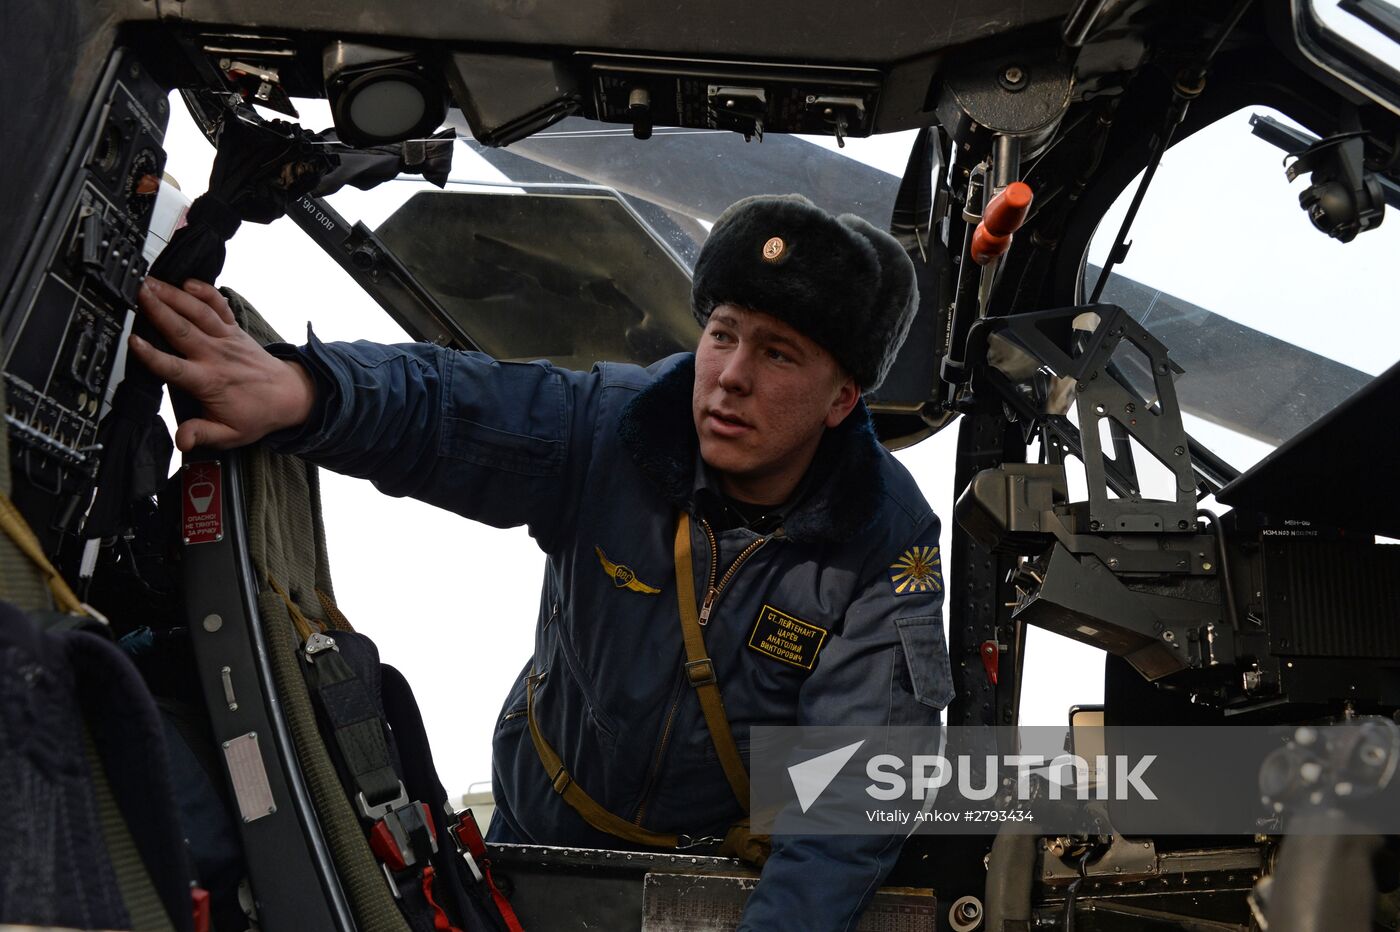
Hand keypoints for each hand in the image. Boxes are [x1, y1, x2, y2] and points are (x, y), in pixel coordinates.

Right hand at [129, 278, 315, 451]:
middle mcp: (216, 355)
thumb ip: (203, 434)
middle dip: (158, 310)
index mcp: (209, 381)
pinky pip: (220, 306)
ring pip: (198, 312)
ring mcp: (226, 339)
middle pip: (182, 329)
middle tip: (136, 294)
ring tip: (149, 282)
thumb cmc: (257, 413)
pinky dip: (205, 291)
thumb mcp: (230, 434)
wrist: (290, 395)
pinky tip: (187, 281)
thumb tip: (182, 440)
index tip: (133, 341)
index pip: (174, 367)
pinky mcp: (234, 330)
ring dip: (174, 295)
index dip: (152, 355)